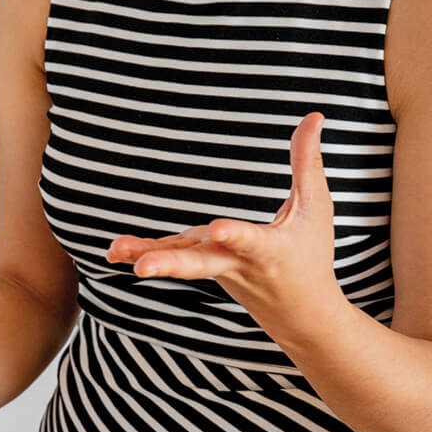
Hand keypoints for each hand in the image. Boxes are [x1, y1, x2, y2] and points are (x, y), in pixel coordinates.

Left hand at [104, 112, 341, 318]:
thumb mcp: (316, 208)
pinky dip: (144, 254)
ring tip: (116, 251)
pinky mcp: (201, 264)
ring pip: (180, 262)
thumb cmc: (312, 256)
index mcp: (270, 251)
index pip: (249, 240)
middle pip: (201, 263)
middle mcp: (237, 263)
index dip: (233, 235)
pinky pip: (173, 257)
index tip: (217, 230)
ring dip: (149, 256)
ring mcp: (215, 267)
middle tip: (142, 268)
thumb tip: (315, 115)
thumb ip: (307, 162)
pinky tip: (115, 251)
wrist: (301, 315)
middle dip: (171, 264)